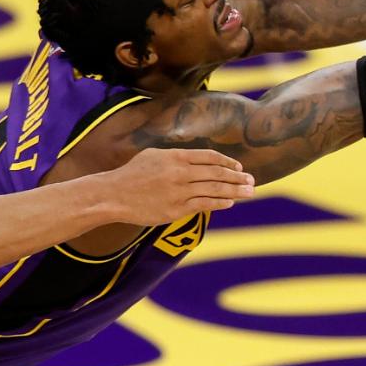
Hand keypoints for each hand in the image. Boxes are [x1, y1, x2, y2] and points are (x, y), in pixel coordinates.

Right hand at [107, 147, 254, 223]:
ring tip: (250, 192)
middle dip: (237, 177)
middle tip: (252, 181)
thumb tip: (197, 160)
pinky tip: (230, 202)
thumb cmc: (132, 174)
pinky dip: (219, 203)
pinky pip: (203, 205)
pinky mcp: (175, 209)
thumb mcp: (153, 156)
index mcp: (175, 156)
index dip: (227, 162)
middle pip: (216, 173)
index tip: (239, 167)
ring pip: (214, 190)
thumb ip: (176, 156)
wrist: (114, 195)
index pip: (209, 157)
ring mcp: (179, 191)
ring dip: (235, 191)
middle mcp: (180, 172)